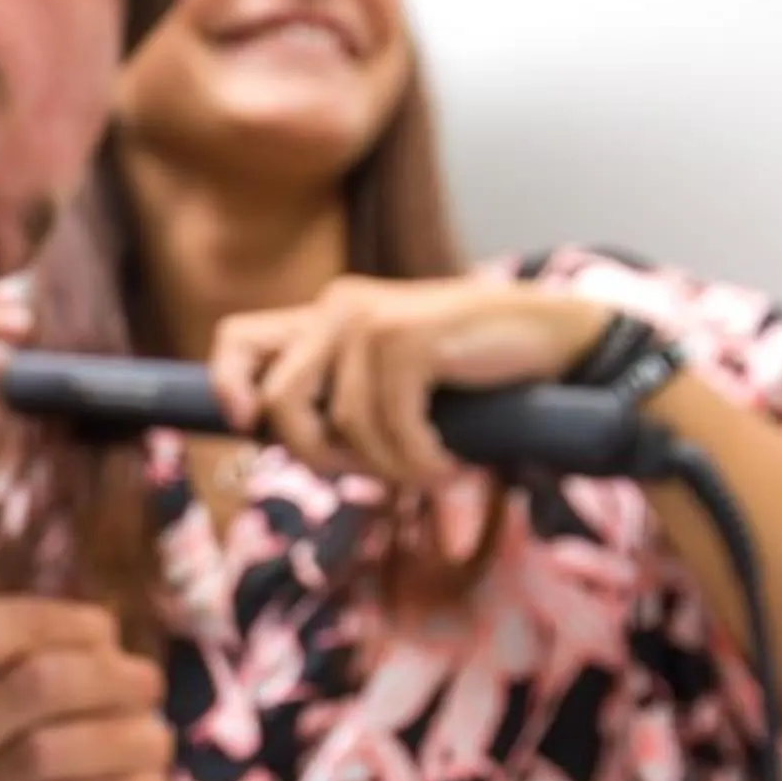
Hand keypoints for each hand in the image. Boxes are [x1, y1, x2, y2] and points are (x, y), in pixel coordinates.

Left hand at [209, 276, 613, 488]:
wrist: (555, 343)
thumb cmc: (472, 373)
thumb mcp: (391, 383)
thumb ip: (335, 395)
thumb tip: (264, 433)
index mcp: (327, 315)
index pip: (239, 338)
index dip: (226, 385)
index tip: (247, 424)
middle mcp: (340, 307)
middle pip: (281, 405)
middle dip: (323, 457)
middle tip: (379, 473)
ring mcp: (373, 319)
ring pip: (339, 426)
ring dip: (387, 466)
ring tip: (432, 466)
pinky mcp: (408, 337)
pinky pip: (389, 429)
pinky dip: (420, 460)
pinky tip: (450, 462)